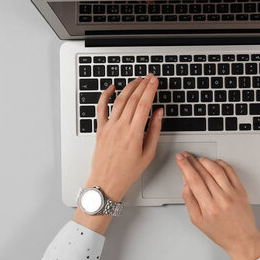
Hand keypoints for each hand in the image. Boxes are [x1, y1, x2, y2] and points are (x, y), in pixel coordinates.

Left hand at [74, 74, 162, 234]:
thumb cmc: (127, 172)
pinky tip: (112, 87)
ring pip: (119, 100)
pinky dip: (106, 95)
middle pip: (133, 99)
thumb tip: (159, 113)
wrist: (106, 182)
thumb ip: (154, 131)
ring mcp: (109, 127)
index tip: (155, 81)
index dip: (150, 89)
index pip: (144, 104)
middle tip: (149, 77)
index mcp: (134, 133)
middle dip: (142, 85)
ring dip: (129, 87)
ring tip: (137, 80)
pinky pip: (101, 108)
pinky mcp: (100, 129)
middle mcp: (120, 127)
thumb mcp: (148, 153)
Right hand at [175, 152, 259, 259]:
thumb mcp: (197, 221)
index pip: (193, 180)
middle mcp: (221, 199)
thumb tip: (186, 182)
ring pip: (216, 169)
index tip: (180, 159)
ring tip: (198, 158)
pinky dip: (221, 163)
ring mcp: (232, 193)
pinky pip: (230, 171)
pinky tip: (214, 162)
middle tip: (186, 156)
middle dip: (192, 161)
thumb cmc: (221, 232)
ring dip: (205, 160)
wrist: (242, 239)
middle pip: (203, 173)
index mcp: (208, 208)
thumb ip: (189, 200)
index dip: (185, 166)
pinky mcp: (241, 190)